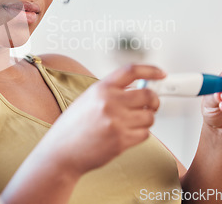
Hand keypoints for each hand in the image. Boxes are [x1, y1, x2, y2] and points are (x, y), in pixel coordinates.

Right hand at [41, 64, 164, 176]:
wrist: (62, 151)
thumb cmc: (73, 127)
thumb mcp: (88, 99)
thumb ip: (110, 91)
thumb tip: (137, 88)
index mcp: (100, 88)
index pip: (131, 71)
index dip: (150, 70)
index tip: (160, 74)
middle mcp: (109, 102)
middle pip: (148, 95)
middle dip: (153, 101)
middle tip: (150, 105)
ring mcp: (116, 121)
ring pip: (149, 117)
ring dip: (145, 120)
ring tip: (131, 123)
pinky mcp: (121, 140)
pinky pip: (145, 134)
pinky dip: (140, 134)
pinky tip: (126, 134)